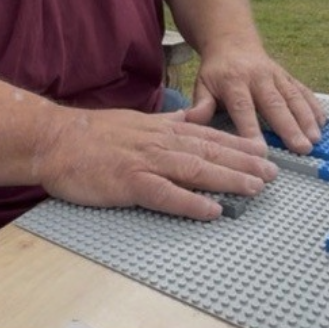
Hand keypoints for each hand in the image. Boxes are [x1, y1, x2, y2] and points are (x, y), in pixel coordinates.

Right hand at [35, 105, 278, 219]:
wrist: (55, 140)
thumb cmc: (92, 133)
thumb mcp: (136, 119)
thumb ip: (166, 121)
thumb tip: (189, 118)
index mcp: (162, 129)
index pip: (209, 136)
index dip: (239, 145)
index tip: (263, 152)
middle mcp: (160, 142)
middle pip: (210, 152)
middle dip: (244, 162)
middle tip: (273, 172)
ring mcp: (145, 162)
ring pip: (195, 170)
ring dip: (228, 178)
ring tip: (255, 188)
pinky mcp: (129, 182)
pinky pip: (166, 194)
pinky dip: (190, 202)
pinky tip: (211, 209)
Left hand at [184, 49, 325, 154]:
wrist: (232, 41)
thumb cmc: (216, 71)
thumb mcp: (202, 83)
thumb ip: (201, 104)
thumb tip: (191, 120)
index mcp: (233, 82)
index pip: (243, 108)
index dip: (251, 129)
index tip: (260, 151)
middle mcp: (258, 77)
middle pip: (275, 104)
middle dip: (289, 127)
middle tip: (302, 148)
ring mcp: (275, 75)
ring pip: (293, 97)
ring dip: (306, 118)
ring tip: (315, 138)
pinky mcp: (287, 76)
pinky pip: (302, 90)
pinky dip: (314, 105)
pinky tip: (324, 122)